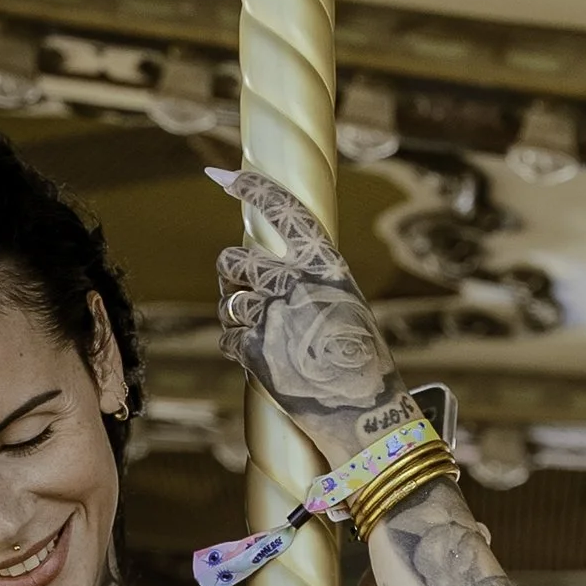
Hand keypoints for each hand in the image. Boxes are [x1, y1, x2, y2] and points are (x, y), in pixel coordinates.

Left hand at [207, 164, 401, 435]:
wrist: (365, 410)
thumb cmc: (358, 359)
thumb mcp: (342, 303)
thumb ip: (305, 281)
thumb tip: (264, 271)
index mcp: (324, 263)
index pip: (284, 209)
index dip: (250, 188)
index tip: (221, 175)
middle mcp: (296, 280)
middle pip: (232, 260)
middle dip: (231, 278)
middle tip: (247, 296)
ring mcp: (273, 313)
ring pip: (227, 300)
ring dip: (234, 315)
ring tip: (265, 335)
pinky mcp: (256, 348)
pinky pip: (227, 336)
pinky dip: (238, 347)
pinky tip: (264, 358)